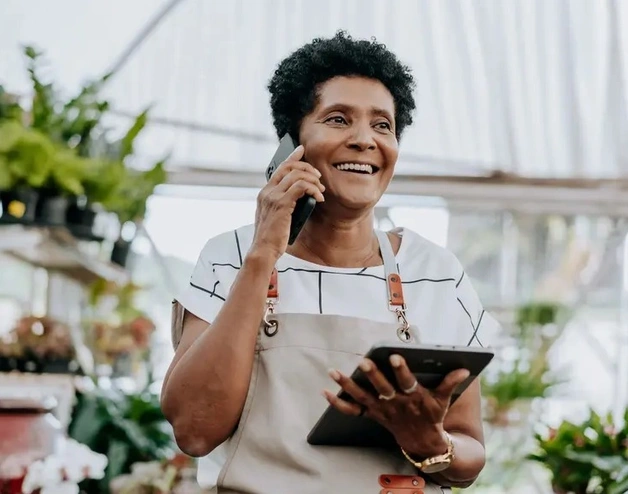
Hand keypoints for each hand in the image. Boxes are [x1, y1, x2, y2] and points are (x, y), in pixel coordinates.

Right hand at [251, 145, 324, 260]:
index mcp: (265, 193)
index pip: (279, 168)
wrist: (264, 250)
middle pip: (289, 167)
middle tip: (319, 178)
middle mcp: (267, 192)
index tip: (302, 150)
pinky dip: (313, 189)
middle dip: (307, 168)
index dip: (292, 157)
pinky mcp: (281, 204)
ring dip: (313, 180)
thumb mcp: (277, 217)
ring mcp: (273, 197)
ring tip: (321, 191)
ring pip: (297, 175)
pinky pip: (301, 187)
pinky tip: (319, 198)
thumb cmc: (272, 238)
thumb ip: (284, 204)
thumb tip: (301, 195)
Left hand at [323, 355, 469, 456]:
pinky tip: (325, 391)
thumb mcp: (443, 400)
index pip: (407, 382)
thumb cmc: (432, 415)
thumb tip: (464, 369)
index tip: (396, 357)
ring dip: (347, 385)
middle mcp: (395, 403)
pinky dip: (337, 403)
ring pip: (362, 397)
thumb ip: (450, 382)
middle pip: (382, 388)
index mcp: (413, 397)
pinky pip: (352, 411)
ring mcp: (381, 410)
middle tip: (363, 361)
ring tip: (333, 371)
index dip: (402, 371)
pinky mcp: (372, 414)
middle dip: (373, 375)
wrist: (423, 443)